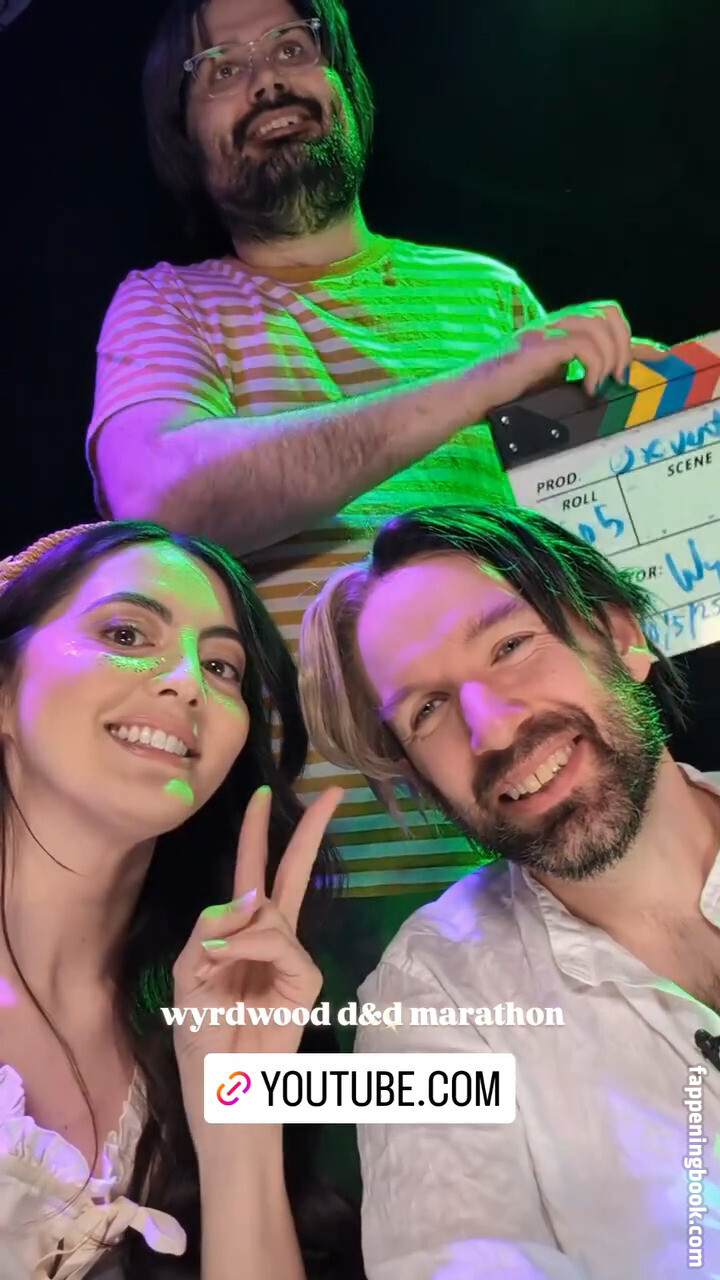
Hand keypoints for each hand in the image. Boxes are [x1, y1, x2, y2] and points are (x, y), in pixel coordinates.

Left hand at [171, 784, 342, 1143]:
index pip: (255, 874)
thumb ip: (211, 928)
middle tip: (335, 792)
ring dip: (234, 934)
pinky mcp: (307, 979)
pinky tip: (230, 968)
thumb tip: (251, 895)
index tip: (264, 795)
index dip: (259, 834)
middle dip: (310, 831)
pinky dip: (248, 949)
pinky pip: (278, 942)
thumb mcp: (188, 973)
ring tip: (214, 969)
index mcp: (241, 935)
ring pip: (270, 913)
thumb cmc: (201, 1040)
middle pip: (295, 873)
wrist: (221, 1091)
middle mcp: (273, 939)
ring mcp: (294, 958)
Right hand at [478, 301, 667, 406]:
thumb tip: (601, 390)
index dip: (635, 340)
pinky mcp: (540, 346)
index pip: (605, 322)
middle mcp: (553, 324)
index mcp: (556, 331)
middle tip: (618, 379)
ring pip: (600, 323)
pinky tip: (587, 388)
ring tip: (603, 384)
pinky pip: (584, 343)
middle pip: (608, 311)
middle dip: (625, 345)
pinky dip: (595, 366)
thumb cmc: (497, 397)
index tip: (658, 358)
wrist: (465, 397)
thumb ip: (571, 379)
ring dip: (612, 357)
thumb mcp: (545, 386)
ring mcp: (545, 331)